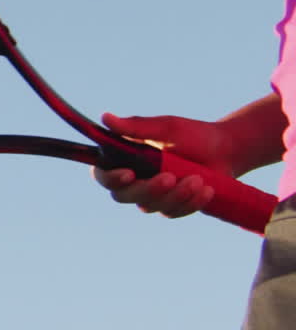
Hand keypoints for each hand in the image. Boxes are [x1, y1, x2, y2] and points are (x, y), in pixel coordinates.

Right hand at [95, 111, 235, 217]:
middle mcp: (134, 180)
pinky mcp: (171, 207)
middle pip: (124, 196)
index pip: (103, 175)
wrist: (225, 151)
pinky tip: (206, 190)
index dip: (110, 178)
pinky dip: (190, 203)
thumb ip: (135, 126)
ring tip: (198, 179)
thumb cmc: (192, 135)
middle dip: (148, 189)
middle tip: (170, 177)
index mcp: (125, 158)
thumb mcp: (165, 128)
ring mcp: (152, 196)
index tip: (129, 174)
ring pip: (151, 206)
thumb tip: (105, 117)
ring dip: (175, 195)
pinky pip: (173, 212)